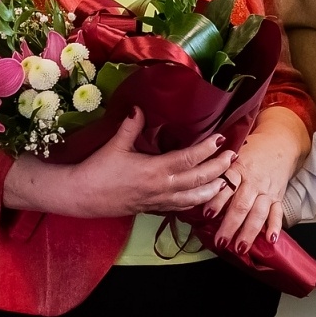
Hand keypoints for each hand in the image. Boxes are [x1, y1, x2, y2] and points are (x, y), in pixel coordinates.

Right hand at [3, 108, 232, 216]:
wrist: (82, 196)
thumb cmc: (98, 170)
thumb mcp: (115, 145)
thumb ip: (131, 126)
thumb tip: (139, 107)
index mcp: (155, 170)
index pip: (189, 159)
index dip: (207, 150)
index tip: (222, 139)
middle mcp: (161, 187)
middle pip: (197, 179)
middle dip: (218, 169)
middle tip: (233, 157)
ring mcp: (158, 200)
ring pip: (192, 198)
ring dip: (210, 190)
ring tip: (224, 182)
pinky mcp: (151, 208)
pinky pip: (178, 207)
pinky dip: (193, 203)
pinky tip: (200, 199)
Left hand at [205, 106, 309, 252]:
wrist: (278, 142)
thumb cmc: (249, 152)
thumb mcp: (232, 156)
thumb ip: (217, 172)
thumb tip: (196, 190)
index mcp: (238, 170)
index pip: (226, 186)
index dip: (217, 200)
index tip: (207, 214)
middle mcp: (252, 182)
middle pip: (241, 205)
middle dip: (231, 225)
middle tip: (221, 242)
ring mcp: (266, 191)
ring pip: (258, 213)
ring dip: (249, 231)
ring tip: (241, 247)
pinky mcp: (278, 197)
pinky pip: (277, 213)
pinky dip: (275, 226)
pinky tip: (271, 239)